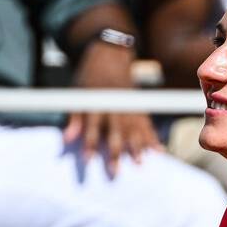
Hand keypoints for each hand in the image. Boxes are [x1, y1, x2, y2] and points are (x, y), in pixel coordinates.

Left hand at [66, 41, 163, 176]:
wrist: (110, 54)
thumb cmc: (89, 77)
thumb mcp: (77, 93)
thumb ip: (74, 118)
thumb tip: (66, 140)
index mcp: (97, 102)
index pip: (92, 127)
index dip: (89, 143)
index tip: (87, 160)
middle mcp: (114, 105)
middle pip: (115, 132)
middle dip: (115, 152)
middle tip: (114, 172)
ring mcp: (129, 105)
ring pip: (134, 130)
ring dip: (137, 147)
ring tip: (140, 164)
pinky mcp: (139, 106)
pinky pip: (148, 124)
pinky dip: (153, 137)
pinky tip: (159, 151)